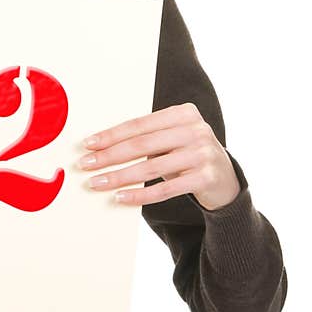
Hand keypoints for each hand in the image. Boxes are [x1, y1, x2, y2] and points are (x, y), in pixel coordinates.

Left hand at [80, 102, 240, 210]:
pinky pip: (165, 189)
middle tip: (86, 164)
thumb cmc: (187, 155)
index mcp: (183, 113)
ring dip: (119, 177)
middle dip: (109, 156)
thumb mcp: (171, 139)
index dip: (111, 135)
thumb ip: (146, 137)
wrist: (226, 180)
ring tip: (97, 183)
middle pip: (142, 145)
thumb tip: (99, 147)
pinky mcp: (207, 178)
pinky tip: (120, 198)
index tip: (88, 144)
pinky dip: (140, 195)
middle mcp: (196, 130)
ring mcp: (203, 154)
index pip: (139, 124)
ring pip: (151, 167)